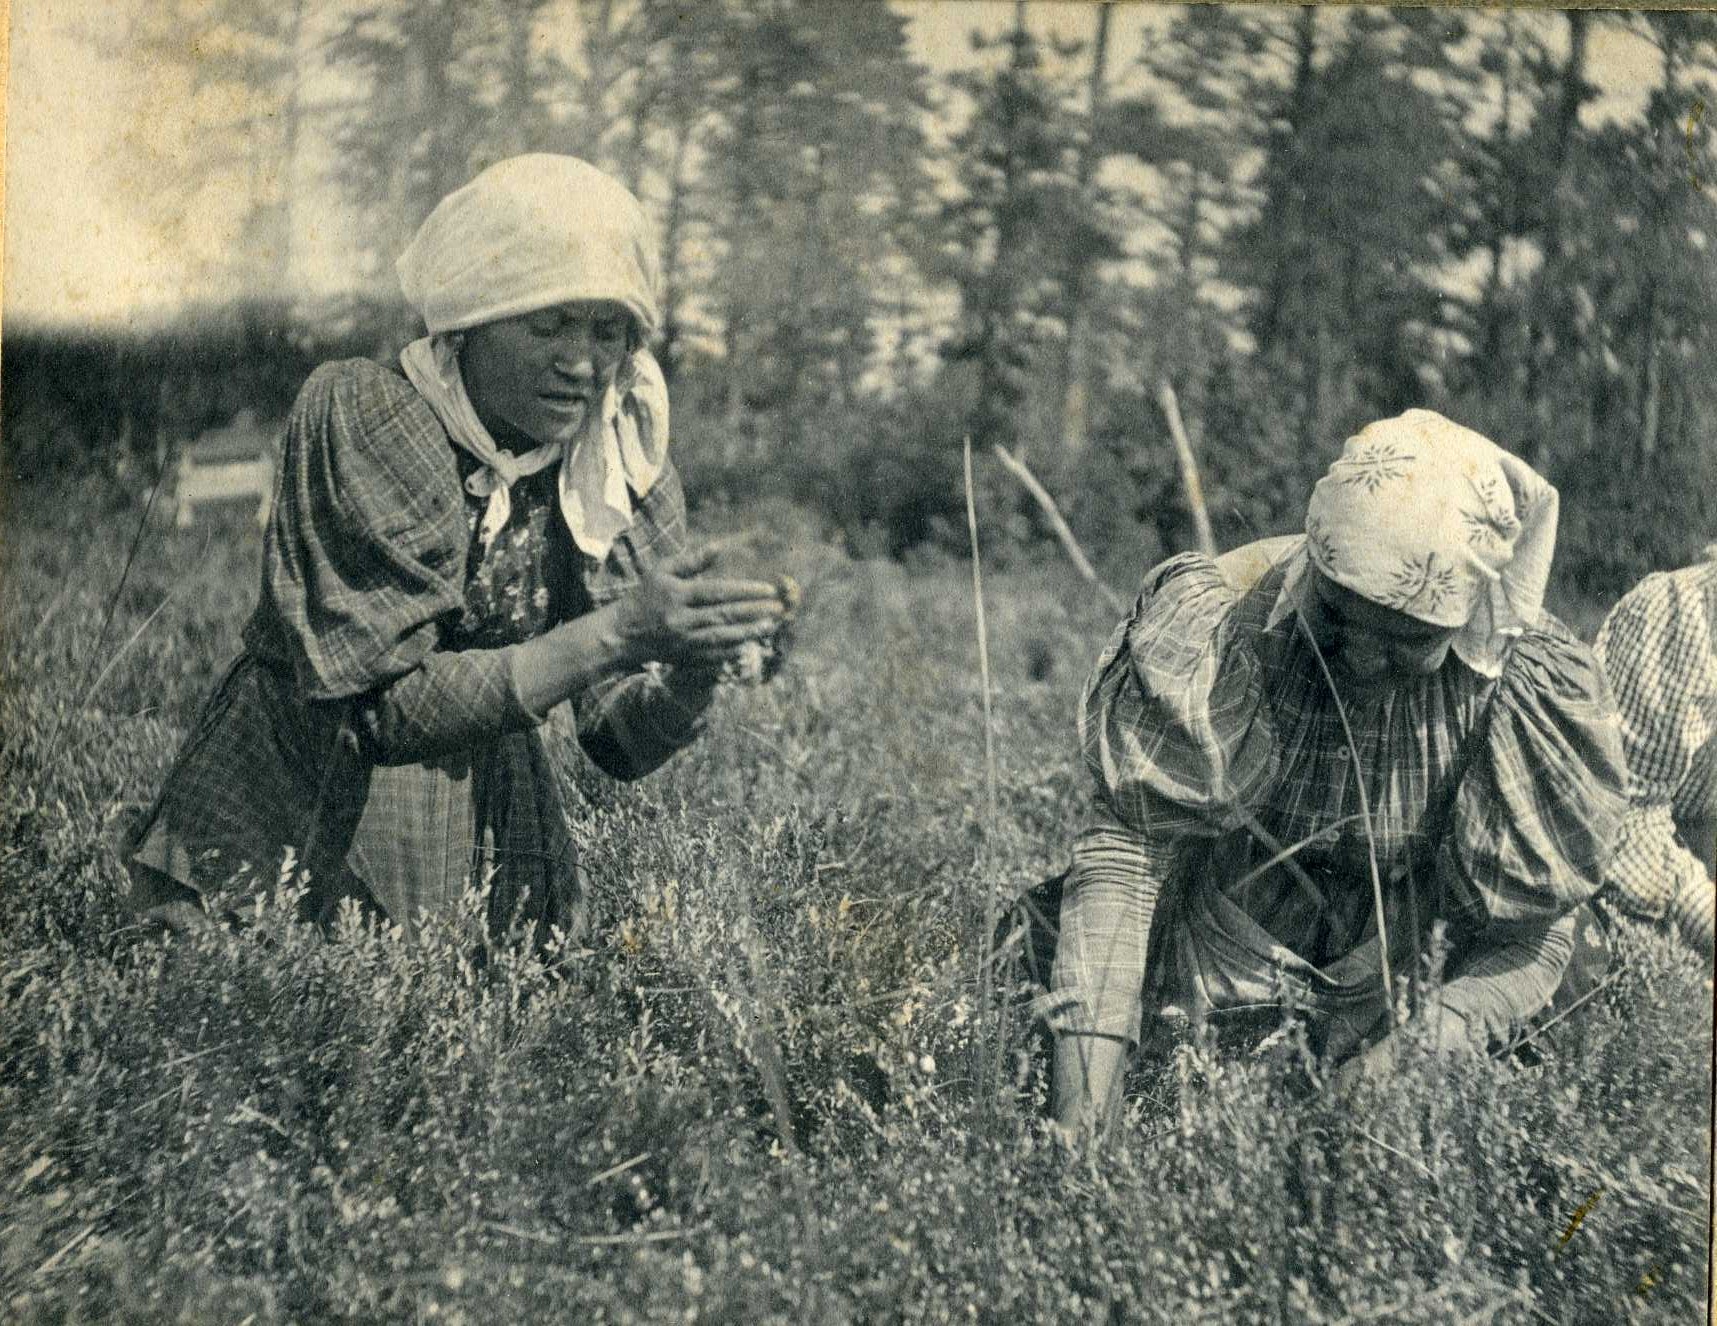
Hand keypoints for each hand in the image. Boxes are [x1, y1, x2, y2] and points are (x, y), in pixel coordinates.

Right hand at [615, 546, 784, 671]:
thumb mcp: (662, 571)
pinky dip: (733, 650)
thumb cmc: (645, 596)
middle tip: (778, 608)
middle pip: (724, 616)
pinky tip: (750, 643)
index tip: (768, 589)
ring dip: (749, 632)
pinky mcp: (684, 658)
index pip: (717, 592)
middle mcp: (681, 619)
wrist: (621, 634)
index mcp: (677, 595)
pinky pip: (714, 656)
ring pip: (722, 638)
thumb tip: (720, 546)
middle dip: (754, 612)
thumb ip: (692, 560)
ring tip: (771, 625)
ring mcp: (683, 641)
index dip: (744, 591)